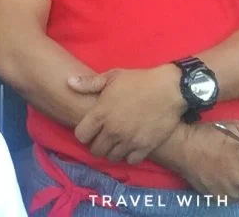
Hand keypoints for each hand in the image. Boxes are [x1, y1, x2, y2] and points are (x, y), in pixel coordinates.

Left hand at [68, 65, 185, 163]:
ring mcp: (129, 141)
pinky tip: (130, 146)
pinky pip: (130, 161)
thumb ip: (89, 83)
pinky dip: (129, 156)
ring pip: (112, 157)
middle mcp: (112, 130)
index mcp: (101, 114)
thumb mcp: (112, 77)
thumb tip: (69, 82)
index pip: (81, 136)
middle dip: (96, 144)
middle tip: (102, 137)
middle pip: (95, 150)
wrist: (169, 89)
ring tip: (116, 142)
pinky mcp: (145, 147)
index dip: (83, 133)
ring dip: (112, 151)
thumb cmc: (138, 80)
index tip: (89, 129)